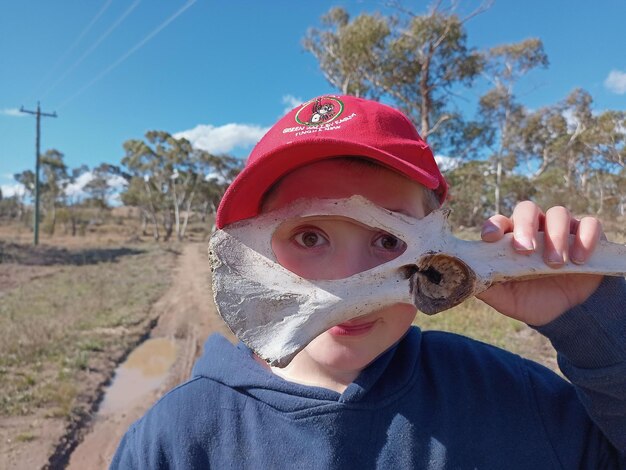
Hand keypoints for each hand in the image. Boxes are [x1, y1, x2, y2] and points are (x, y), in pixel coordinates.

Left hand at [476, 201, 603, 325]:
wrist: (569, 313)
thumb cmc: (532, 300)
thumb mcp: (507, 299)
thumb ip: (487, 287)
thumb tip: (464, 278)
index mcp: (511, 239)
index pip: (499, 222)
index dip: (493, 226)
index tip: (490, 238)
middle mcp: (535, 228)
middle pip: (527, 209)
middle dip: (525, 226)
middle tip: (526, 250)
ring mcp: (562, 229)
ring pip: (558, 213)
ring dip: (555, 236)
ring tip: (556, 264)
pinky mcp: (588, 235)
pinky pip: (590, 224)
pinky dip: (586, 238)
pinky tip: (580, 260)